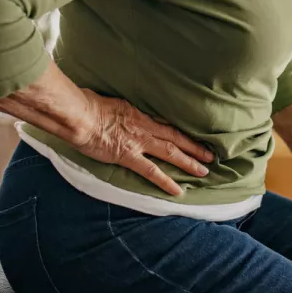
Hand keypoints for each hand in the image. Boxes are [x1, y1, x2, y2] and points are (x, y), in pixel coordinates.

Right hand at [71, 89, 213, 195]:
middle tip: (211, 155)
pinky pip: (152, 171)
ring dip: (189, 162)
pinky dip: (166, 181)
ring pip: (171, 152)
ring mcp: (139, 142)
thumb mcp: (113, 102)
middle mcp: (145, 128)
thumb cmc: (90, 105)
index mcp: (140, 114)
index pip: (167, 124)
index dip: (183, 132)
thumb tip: (122, 110)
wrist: (81, 116)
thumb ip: (123, 109)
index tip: (197, 137)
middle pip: (176, 138)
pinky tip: (178, 191)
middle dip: (195, 147)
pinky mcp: (129, 156)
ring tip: (204, 171)